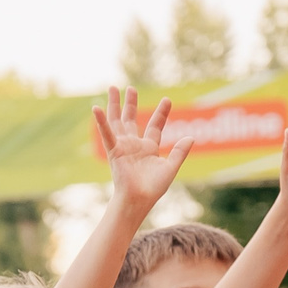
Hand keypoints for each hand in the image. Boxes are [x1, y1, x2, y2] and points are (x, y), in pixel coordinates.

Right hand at [92, 88, 189, 216]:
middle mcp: (134, 145)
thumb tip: (191, 137)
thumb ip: (180, 152)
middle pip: (131, 119)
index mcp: (149, 148)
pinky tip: (96, 108)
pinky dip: (101, 121)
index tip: (167, 99)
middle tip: (130, 88)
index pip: (155, 125)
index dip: (161, 113)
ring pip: (117, 121)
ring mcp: (123, 147)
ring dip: (115, 105)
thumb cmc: (153, 189)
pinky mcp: (113, 151)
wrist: (139, 199)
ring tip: (112, 88)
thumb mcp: (170, 168)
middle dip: (131, 103)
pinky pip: (107, 134)